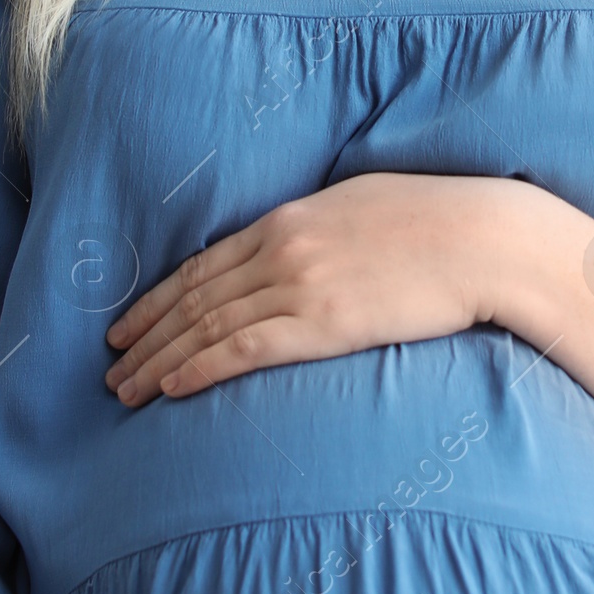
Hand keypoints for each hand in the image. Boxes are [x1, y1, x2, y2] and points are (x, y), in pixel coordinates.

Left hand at [105, 173, 526, 407]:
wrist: (484, 239)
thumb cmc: (439, 221)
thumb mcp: (363, 204)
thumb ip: (320, 228)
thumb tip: (303, 246)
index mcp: (288, 219)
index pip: (204, 264)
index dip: (158, 297)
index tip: (127, 322)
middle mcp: (280, 249)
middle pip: (193, 298)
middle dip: (144, 334)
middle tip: (109, 364)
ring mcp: (299, 286)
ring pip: (206, 327)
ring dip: (158, 360)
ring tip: (126, 389)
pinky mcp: (322, 324)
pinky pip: (242, 350)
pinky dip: (197, 368)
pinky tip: (170, 388)